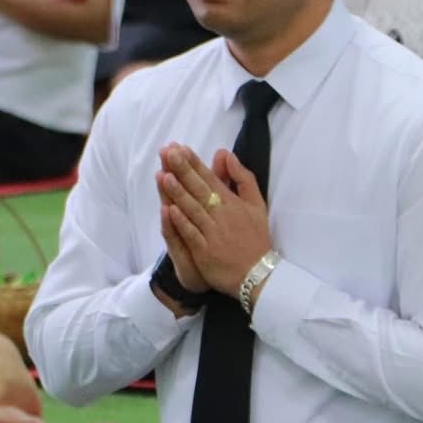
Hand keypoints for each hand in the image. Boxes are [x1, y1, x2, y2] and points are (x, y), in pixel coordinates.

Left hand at [155, 142, 271, 296]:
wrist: (258, 274)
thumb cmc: (256, 238)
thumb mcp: (257, 205)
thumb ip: (243, 179)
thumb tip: (227, 155)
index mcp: (232, 202)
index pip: (210, 178)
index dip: (194, 163)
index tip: (180, 148)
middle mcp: (222, 215)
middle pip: (199, 189)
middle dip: (183, 170)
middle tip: (168, 152)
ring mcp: (212, 234)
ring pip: (193, 209)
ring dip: (178, 192)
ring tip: (164, 175)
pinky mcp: (205, 252)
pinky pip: (192, 234)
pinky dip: (181, 222)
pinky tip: (169, 210)